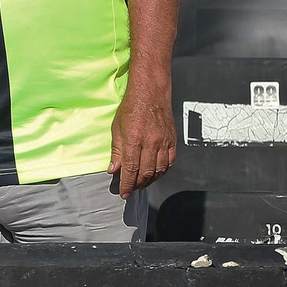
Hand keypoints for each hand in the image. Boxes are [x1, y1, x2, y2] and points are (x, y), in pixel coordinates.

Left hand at [108, 80, 175, 197]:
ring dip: (150, 180)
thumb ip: (116, 150)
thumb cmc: (131, 108)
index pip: (130, 168)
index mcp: (134, 138)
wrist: (151, 94)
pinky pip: (169, 162)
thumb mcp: (117, 127)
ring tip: (141, 184)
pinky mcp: (173, 141)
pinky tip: (155, 174)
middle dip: (137, 184)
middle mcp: (151, 142)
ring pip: (159, 170)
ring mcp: (164, 142)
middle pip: (146, 172)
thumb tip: (113, 170)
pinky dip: (162, 172)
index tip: (123, 193)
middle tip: (130, 190)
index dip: (127, 183)